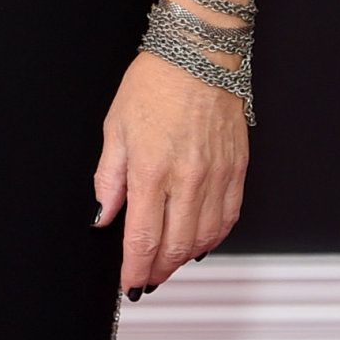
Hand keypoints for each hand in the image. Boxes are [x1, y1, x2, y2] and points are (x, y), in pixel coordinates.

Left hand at [93, 53, 246, 294]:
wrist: (198, 57)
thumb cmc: (154, 84)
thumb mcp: (115, 128)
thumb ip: (108, 178)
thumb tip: (102, 215)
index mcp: (151, 170)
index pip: (142, 238)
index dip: (134, 268)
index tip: (127, 282)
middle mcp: (188, 179)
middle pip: (175, 246)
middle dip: (157, 270)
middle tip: (146, 279)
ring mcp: (216, 177)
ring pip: (204, 238)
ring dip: (184, 259)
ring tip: (168, 264)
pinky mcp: (237, 170)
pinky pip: (228, 218)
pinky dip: (213, 238)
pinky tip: (199, 242)